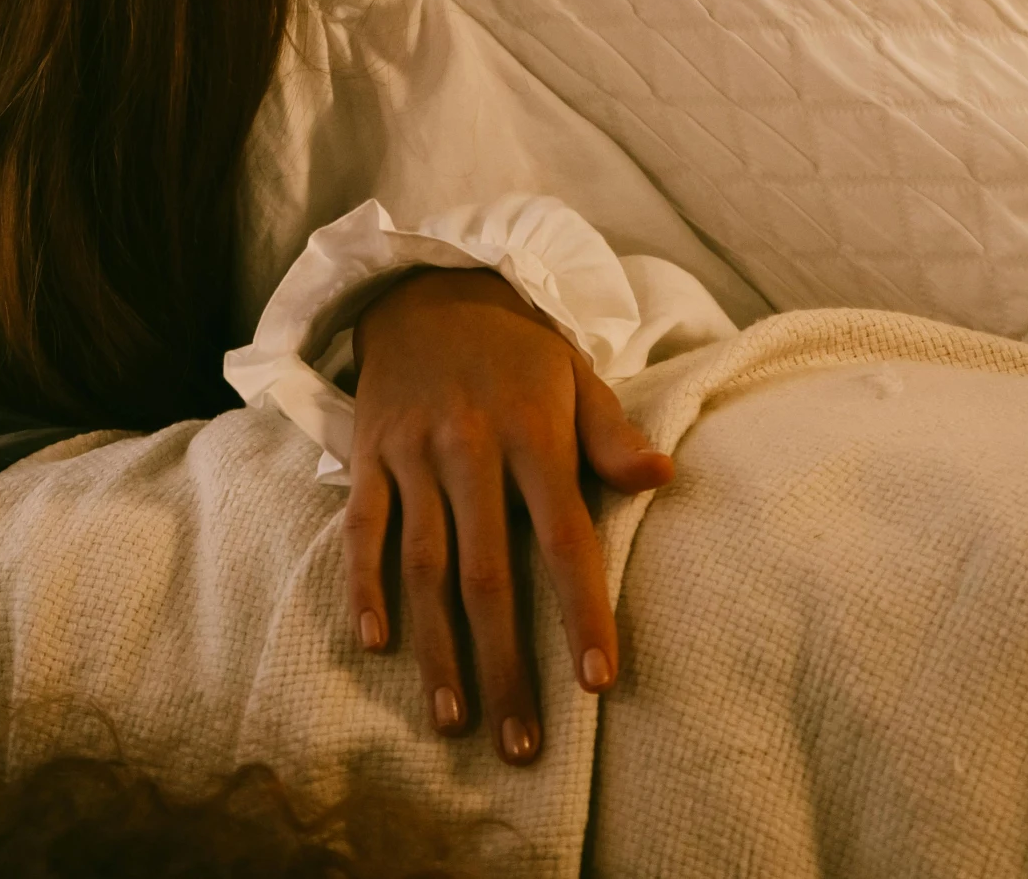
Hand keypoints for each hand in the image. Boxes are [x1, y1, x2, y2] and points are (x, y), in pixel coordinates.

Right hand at [345, 267, 671, 765]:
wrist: (427, 285)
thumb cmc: (517, 348)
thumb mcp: (574, 374)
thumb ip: (611, 434)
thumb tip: (664, 474)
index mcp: (532, 431)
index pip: (565, 535)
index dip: (581, 611)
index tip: (597, 682)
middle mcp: (469, 446)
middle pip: (487, 572)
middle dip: (505, 665)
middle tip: (521, 743)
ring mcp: (412, 452)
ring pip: (421, 565)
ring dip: (436, 648)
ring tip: (453, 720)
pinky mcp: (368, 452)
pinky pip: (363, 529)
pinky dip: (365, 586)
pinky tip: (379, 644)